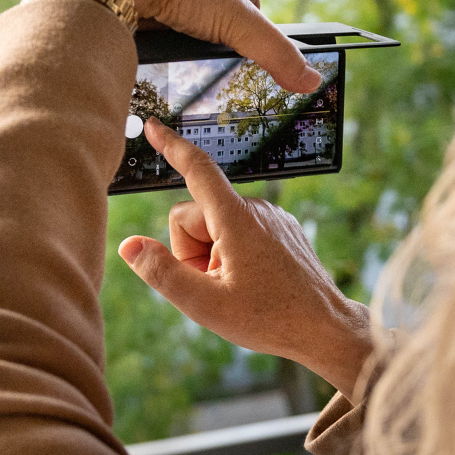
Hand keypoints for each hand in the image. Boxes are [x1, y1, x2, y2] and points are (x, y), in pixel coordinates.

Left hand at [67, 0, 320, 93]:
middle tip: (211, 82)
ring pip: (183, 34)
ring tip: (177, 77)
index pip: (254, 20)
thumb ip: (274, 52)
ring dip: (181, 53)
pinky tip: (151, 62)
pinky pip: (153, 36)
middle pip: (216, 30)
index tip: (254, 75)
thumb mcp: (236, 21)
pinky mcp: (139, 6)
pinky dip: (155, 49)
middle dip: (213, 54)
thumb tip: (312, 80)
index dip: (255, 47)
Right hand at [116, 120, 374, 398]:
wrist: (325, 328)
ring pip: (215, 227)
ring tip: (236, 288)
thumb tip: (129, 246)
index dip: (170, 146)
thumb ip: (162, 273)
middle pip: (194, 216)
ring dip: (212, 256)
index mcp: (236, 218)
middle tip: (213, 286)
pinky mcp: (282, 229)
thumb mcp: (204, 305)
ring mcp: (271, 217)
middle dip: (190, 251)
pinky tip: (252, 283)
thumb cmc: (269, 319)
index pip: (196, 169)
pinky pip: (238, 232)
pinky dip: (232, 254)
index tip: (152, 126)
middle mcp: (255, 208)